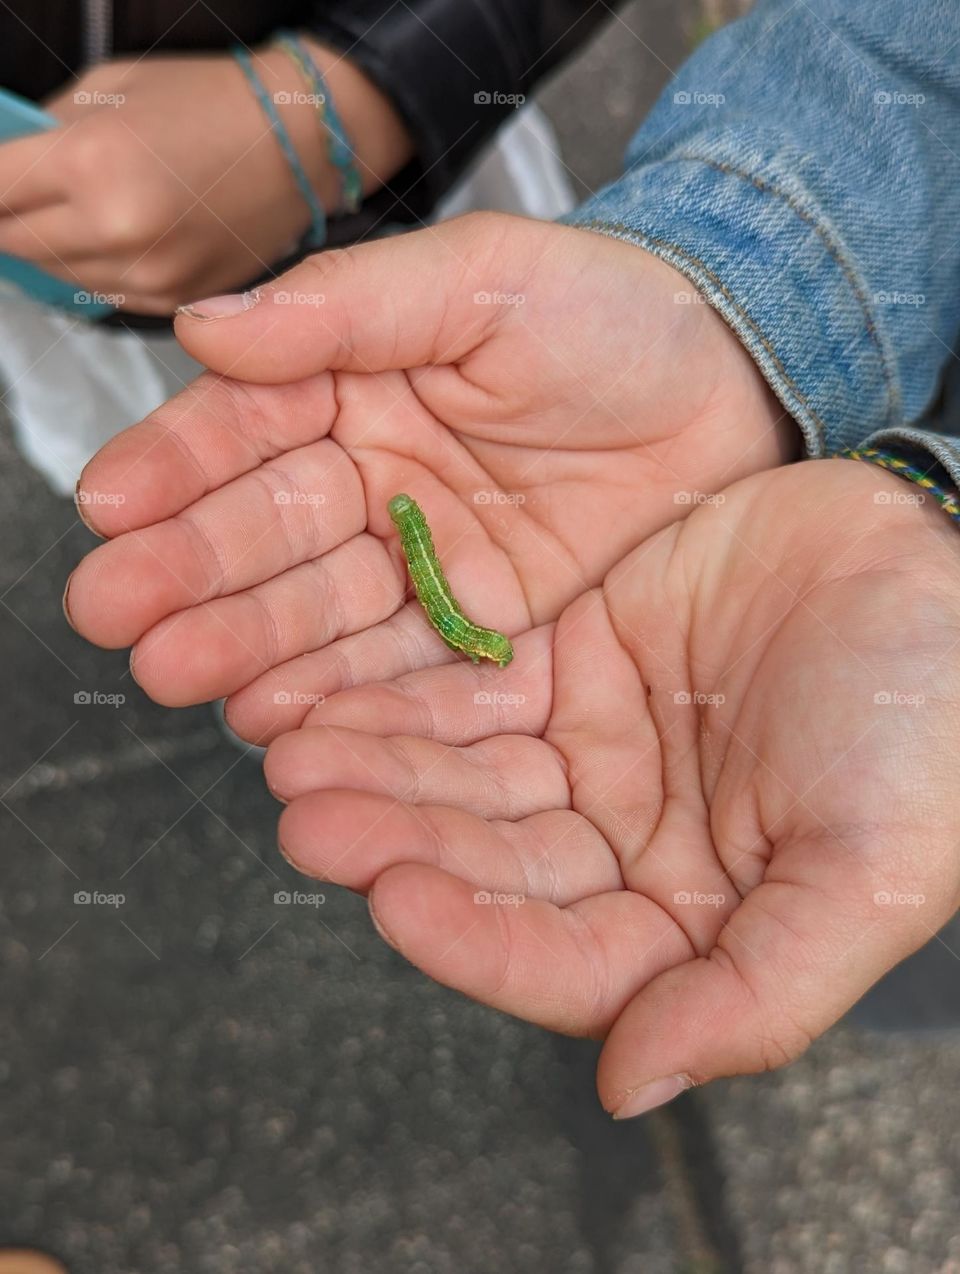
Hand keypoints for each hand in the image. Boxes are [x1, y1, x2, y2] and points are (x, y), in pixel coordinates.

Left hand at [0, 45, 410, 312]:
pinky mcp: (175, 302)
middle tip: (25, 197)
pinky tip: (116, 236)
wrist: (299, 145)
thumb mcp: (108, 90)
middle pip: (15, 244)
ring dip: (52, 247)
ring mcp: (150, 275)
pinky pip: (106, 295)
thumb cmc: (215, 105)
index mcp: (92, 163)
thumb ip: (44, 131)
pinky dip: (97, 269)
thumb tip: (5, 165)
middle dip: (9, 218)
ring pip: (57, 277)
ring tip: (79, 211)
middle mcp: (119, 231)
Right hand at [65, 213, 796, 735]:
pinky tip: (278, 713)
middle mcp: (369, 484)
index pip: (243, 430)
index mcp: (349, 387)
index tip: (108, 508)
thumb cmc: (609, 311)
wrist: (732, 385)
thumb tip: (205, 324)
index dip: (174, 468)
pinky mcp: (480, 629)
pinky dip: (340, 693)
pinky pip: (401, 667)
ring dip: (246, 646)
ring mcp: (419, 564)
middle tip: (118, 615)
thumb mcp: (480, 280)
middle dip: (189, 574)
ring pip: (317, 612)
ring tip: (182, 674)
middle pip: (265, 535)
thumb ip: (345, 307)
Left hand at [262, 459, 959, 1112]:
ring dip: (381, 769)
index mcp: (697, 923)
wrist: (937, 562)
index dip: (477, 938)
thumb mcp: (871, 872)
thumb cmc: (932, 721)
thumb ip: (760, 994)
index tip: (396, 900)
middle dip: (398, 841)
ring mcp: (594, 756)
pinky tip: (335, 695)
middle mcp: (630, 848)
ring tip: (295, 753)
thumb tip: (630, 1086)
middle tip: (310, 816)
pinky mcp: (572, 666)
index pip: (563, 958)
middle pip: (491, 863)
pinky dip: (405, 693)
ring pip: (466, 778)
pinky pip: (473, 686)